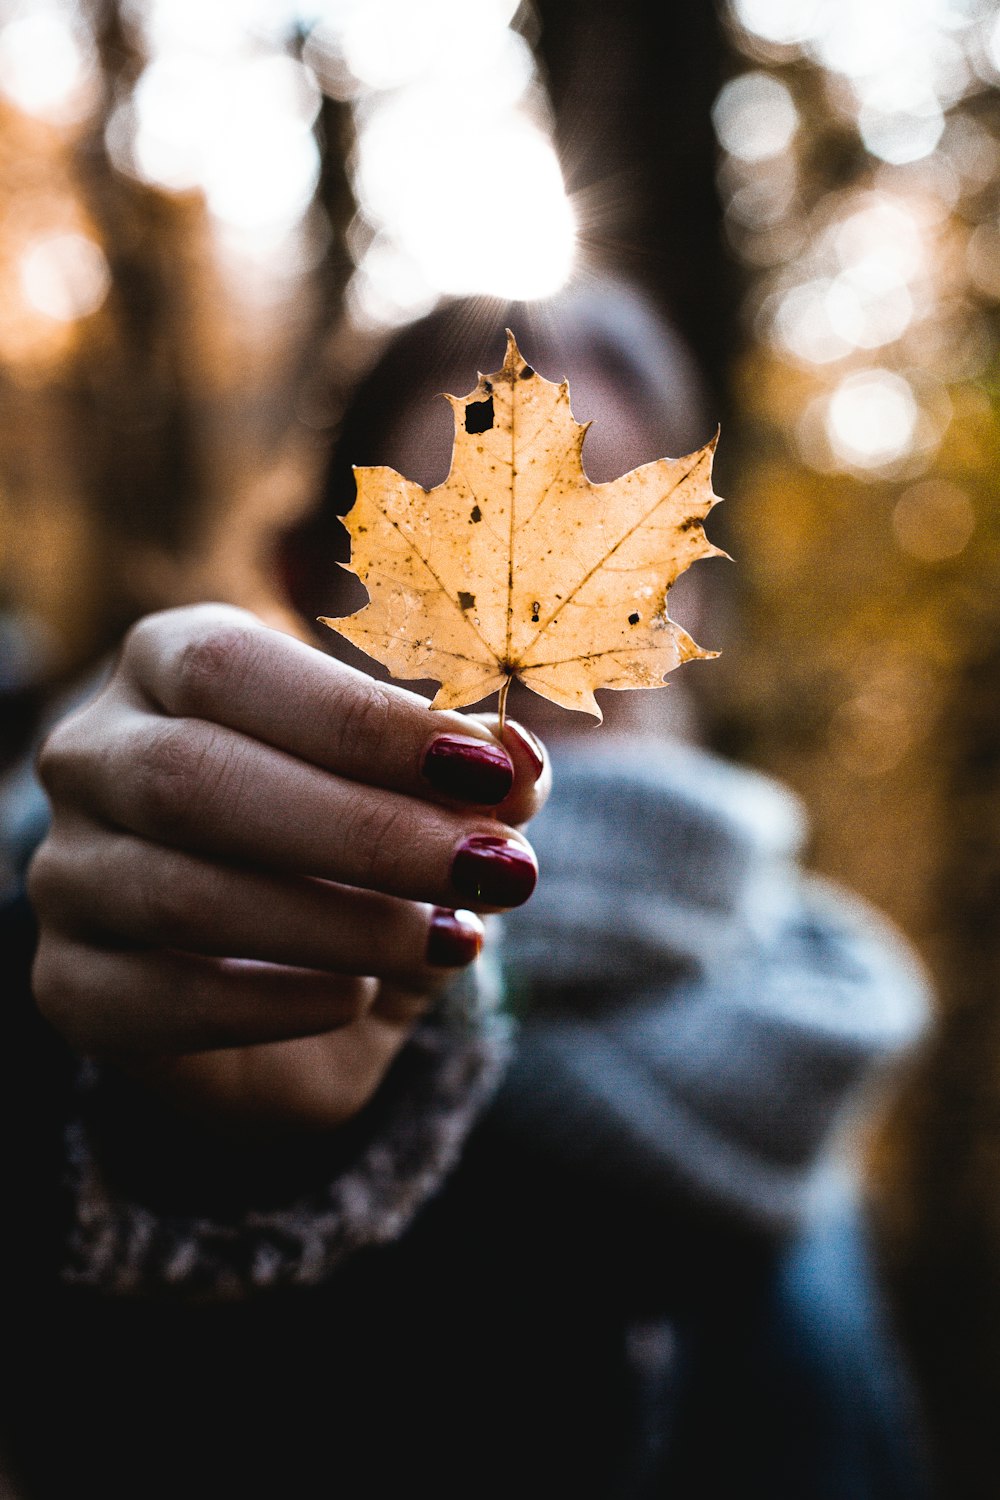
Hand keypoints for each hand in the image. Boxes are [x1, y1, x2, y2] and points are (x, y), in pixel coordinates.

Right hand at [28, 604, 548, 1133]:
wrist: (285, 969)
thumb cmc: (357, 844)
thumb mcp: (427, 797)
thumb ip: (474, 774)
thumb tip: (521, 763)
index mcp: (168, 662)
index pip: (230, 668)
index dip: (361, 721)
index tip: (488, 773)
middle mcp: (94, 754)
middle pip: (193, 778)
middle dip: (362, 831)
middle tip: (492, 869)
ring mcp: (66, 871)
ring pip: (178, 893)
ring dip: (337, 922)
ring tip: (452, 940)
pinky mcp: (70, 983)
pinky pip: (153, 998)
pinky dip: (273, 1003)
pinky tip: (358, 995)